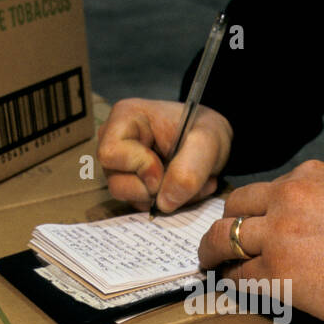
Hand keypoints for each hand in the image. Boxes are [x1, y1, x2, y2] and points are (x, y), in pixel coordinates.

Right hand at [96, 98, 233, 212]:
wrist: (212, 140)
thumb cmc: (204, 129)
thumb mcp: (207, 142)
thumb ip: (189, 170)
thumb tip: (164, 202)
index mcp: (124, 118)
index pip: (111, 154)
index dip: (140, 167)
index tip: (165, 167)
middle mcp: (115, 143)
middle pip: (117, 184)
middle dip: (156, 190)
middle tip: (187, 179)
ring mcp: (121, 167)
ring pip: (131, 199)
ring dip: (167, 198)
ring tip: (192, 183)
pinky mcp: (132, 184)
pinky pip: (143, 205)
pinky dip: (169, 202)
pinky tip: (184, 187)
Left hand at [199, 161, 323, 323]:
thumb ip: (318, 201)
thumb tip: (299, 222)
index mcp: (308, 177)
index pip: (262, 190)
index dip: (249, 211)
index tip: (246, 225)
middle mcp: (288, 198)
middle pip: (234, 209)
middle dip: (222, 227)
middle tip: (216, 245)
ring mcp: (279, 235)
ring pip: (224, 240)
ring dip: (214, 255)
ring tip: (211, 267)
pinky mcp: (278, 272)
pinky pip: (240, 276)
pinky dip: (233, 282)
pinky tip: (235, 288)